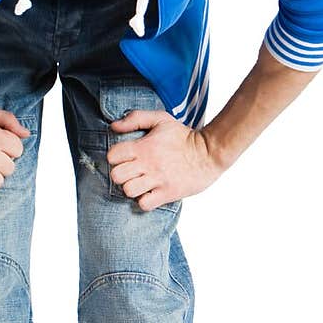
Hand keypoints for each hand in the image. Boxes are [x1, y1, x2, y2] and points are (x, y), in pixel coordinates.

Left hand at [107, 109, 223, 210]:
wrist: (210, 153)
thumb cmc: (183, 136)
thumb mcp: (161, 119)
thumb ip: (135, 118)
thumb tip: (113, 126)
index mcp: (144, 146)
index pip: (113, 155)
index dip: (115, 157)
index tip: (124, 158)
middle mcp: (149, 164)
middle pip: (117, 176)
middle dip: (120, 174)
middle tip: (131, 172)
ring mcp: (158, 180)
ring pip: (128, 190)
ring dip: (131, 188)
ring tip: (140, 183)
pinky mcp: (168, 193)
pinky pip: (144, 204)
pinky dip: (144, 200)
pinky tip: (150, 193)